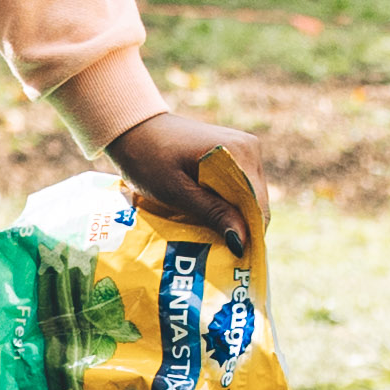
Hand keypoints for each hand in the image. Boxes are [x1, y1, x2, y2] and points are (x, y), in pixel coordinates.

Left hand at [104, 105, 262, 250]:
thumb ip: (213, 213)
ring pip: (247, 196)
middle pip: (255, 201)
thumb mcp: (177, 191)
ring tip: (213, 241)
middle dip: (241, 228)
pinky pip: (236, 187)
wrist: (132, 129)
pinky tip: (209, 220)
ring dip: (232, 218)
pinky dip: (225, 205)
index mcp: (239, 152)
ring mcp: (241, 150)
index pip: (257, 204)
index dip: (249, 234)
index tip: (236, 260)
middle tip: (222, 257)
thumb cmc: (148, 158)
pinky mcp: (232, 154)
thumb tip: (242, 242)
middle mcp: (248, 148)